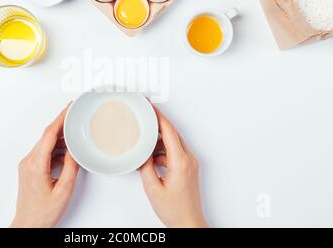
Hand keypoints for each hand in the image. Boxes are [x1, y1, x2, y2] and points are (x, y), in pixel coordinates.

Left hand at [11, 106, 78, 227]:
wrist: (28, 224)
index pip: (48, 134)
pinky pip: (43, 152)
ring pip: (45, 143)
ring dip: (59, 137)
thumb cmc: (43, 213)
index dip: (60, 119)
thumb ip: (71, 167)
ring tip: (74, 134)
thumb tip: (75, 150)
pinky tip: (66, 151)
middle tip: (74, 115)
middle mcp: (29, 162)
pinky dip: (55, 148)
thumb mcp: (64, 190)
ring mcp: (27, 164)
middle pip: (46, 136)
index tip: (69, 108)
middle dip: (61, 124)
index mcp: (36, 165)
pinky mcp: (29, 168)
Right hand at [139, 107, 207, 227]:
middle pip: (173, 134)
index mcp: (180, 161)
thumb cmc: (175, 210)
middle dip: (158, 125)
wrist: (188, 223)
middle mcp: (188, 159)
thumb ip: (145, 167)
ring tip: (145, 143)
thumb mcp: (152, 188)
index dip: (159, 117)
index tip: (151, 108)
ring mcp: (190, 163)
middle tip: (146, 118)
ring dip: (160, 141)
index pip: (169, 131)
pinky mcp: (188, 168)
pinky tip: (152, 158)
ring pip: (174, 143)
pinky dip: (163, 151)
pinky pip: (175, 152)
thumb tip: (142, 155)